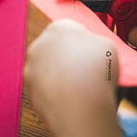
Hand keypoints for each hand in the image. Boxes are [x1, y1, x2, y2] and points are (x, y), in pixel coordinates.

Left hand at [25, 19, 117, 136]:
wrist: (81, 109)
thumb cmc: (94, 74)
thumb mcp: (107, 45)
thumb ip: (95, 40)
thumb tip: (91, 47)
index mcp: (59, 27)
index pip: (70, 27)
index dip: (84, 39)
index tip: (93, 50)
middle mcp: (40, 44)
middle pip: (57, 46)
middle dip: (70, 55)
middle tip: (89, 67)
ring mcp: (32, 67)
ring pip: (50, 66)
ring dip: (63, 72)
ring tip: (83, 84)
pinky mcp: (30, 89)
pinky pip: (46, 85)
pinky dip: (57, 90)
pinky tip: (73, 96)